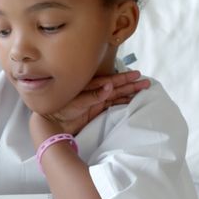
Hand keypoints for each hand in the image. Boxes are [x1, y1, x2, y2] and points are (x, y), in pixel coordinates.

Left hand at [30, 70, 150, 142]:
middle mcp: (95, 92)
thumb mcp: (78, 101)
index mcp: (90, 86)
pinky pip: (112, 106)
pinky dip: (122, 103)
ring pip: (116, 96)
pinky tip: (130, 102)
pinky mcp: (96, 111)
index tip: (137, 75)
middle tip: (146, 82)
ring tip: (142, 90)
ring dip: (129, 93)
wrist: (52, 123)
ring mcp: (96, 101)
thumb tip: (110, 86)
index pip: (112, 81)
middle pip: (117, 87)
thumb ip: (94, 95)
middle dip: (131, 85)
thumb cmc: (61, 108)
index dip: (125, 79)